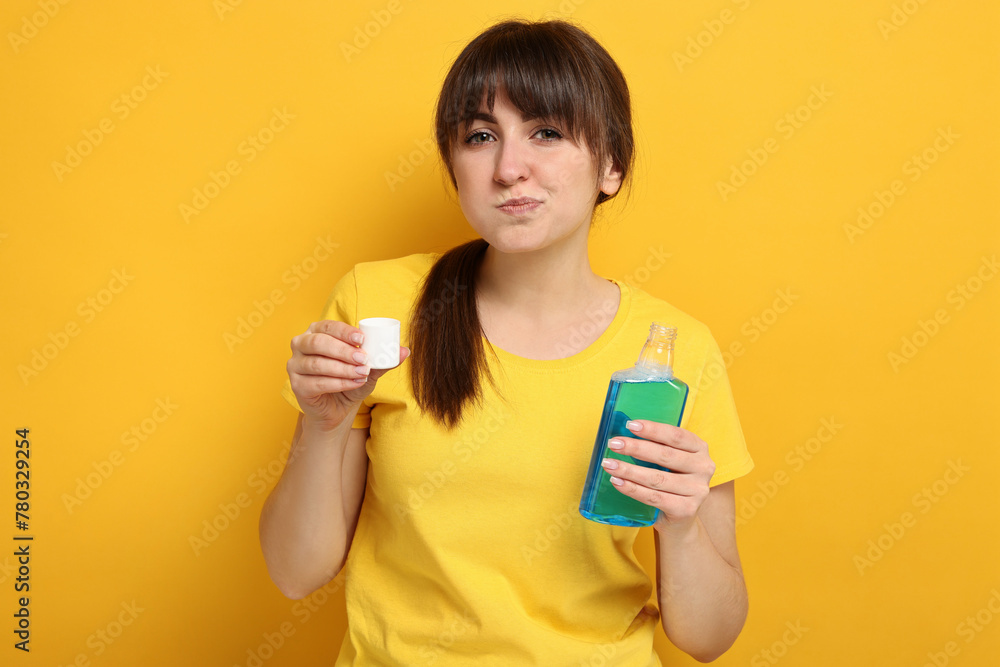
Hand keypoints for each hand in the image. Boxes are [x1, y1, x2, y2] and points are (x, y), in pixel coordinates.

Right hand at [287, 320, 409, 429]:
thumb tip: (405, 351)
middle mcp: (301, 344)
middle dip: (343, 351)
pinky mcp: (296, 385)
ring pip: (317, 364)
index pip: (328, 326)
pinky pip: (316, 382)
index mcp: (316, 332)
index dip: (344, 332)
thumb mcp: (368, 369)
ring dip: (342, 369)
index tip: (362, 339)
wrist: (338, 409)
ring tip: (362, 374)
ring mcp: (294, 365)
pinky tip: (353, 384)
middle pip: (318, 343)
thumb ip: (383, 360)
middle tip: (363, 359)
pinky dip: (337, 383)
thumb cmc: (350, 380)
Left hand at [599, 419, 715, 534]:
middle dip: (636, 448)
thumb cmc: (670, 480)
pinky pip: (653, 497)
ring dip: (629, 470)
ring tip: (609, 464)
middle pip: (665, 455)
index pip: (676, 435)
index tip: (630, 425)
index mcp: (700, 448)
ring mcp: (697, 490)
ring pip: (657, 478)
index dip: (652, 429)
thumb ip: (656, 446)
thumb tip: (624, 435)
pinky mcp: (686, 509)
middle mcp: (704, 467)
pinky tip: (617, 482)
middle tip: (614, 444)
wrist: (681, 517)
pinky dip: (632, 489)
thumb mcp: (670, 460)